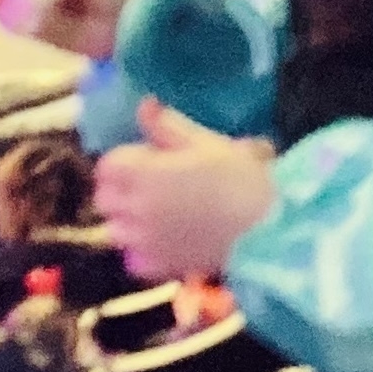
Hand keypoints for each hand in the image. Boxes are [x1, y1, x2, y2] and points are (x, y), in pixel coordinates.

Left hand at [94, 101, 278, 283]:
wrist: (267, 227)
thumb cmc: (240, 178)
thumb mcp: (207, 142)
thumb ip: (168, 126)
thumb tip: (145, 104)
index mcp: (143, 174)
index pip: (107, 166)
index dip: (126, 160)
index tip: (149, 160)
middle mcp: (134, 209)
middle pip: (105, 199)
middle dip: (122, 190)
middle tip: (154, 185)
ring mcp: (143, 242)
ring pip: (116, 230)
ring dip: (130, 221)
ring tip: (162, 215)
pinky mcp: (157, 266)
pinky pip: (134, 259)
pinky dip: (144, 252)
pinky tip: (169, 241)